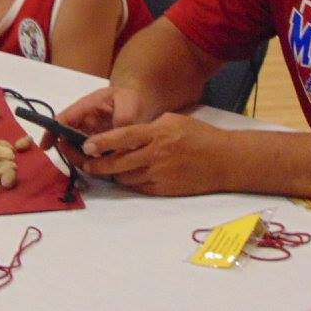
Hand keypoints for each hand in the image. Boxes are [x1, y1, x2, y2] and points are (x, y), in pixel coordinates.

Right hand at [48, 86, 152, 167]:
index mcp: (85, 108)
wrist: (140, 100)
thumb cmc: (130, 97)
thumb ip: (123, 119)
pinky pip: (91, 158)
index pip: (62, 119)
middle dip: (70, 152)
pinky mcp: (100, 146)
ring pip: (78, 151)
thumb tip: (120, 142)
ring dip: (82, 160)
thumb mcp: (128, 102)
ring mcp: (91, 135)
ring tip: (98, 164)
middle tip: (83, 161)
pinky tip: (106, 167)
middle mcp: (84, 123)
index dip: (51, 132)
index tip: (46, 146)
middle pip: (67, 140)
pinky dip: (94, 164)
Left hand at [80, 112, 227, 196]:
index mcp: (158, 133)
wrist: (224, 161)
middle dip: (97, 165)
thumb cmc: (199, 135)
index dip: (102, 142)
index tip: (86, 146)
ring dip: (113, 173)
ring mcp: (160, 174)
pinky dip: (129, 181)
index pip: (123, 137)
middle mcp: (156, 155)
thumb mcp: (174, 120)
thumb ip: (148, 127)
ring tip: (105, 167)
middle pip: (118, 163)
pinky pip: (138, 187)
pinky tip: (127, 175)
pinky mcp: (164, 190)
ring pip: (125, 177)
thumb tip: (124, 134)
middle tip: (87, 163)